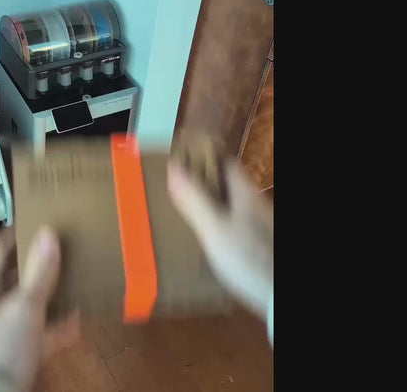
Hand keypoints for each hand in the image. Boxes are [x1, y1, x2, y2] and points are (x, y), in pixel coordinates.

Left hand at [0, 227, 79, 391]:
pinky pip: (41, 331)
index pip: (0, 251)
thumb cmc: (2, 345)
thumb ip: (40, 271)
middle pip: (17, 277)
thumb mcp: (25, 305)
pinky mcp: (18, 351)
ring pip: (31, 304)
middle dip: (41, 265)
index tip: (38, 220)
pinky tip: (78, 319)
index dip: (18, 234)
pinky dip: (58, 325)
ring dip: (53, 294)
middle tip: (64, 249)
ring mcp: (5, 329)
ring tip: (76, 280)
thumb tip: (49, 232)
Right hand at [167, 159, 272, 320]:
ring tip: (184, 206)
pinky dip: (218, 219)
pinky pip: (233, 220)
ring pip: (230, 202)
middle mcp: (254, 202)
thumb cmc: (248, 257)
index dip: (203, 155)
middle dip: (203, 178)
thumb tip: (173, 166)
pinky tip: (206, 233)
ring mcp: (258, 223)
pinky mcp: (258, 242)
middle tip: (176, 182)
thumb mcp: (215, 228)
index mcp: (244, 192)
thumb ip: (194, 199)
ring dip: (209, 200)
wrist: (278, 294)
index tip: (180, 155)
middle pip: (227, 182)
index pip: (224, 161)